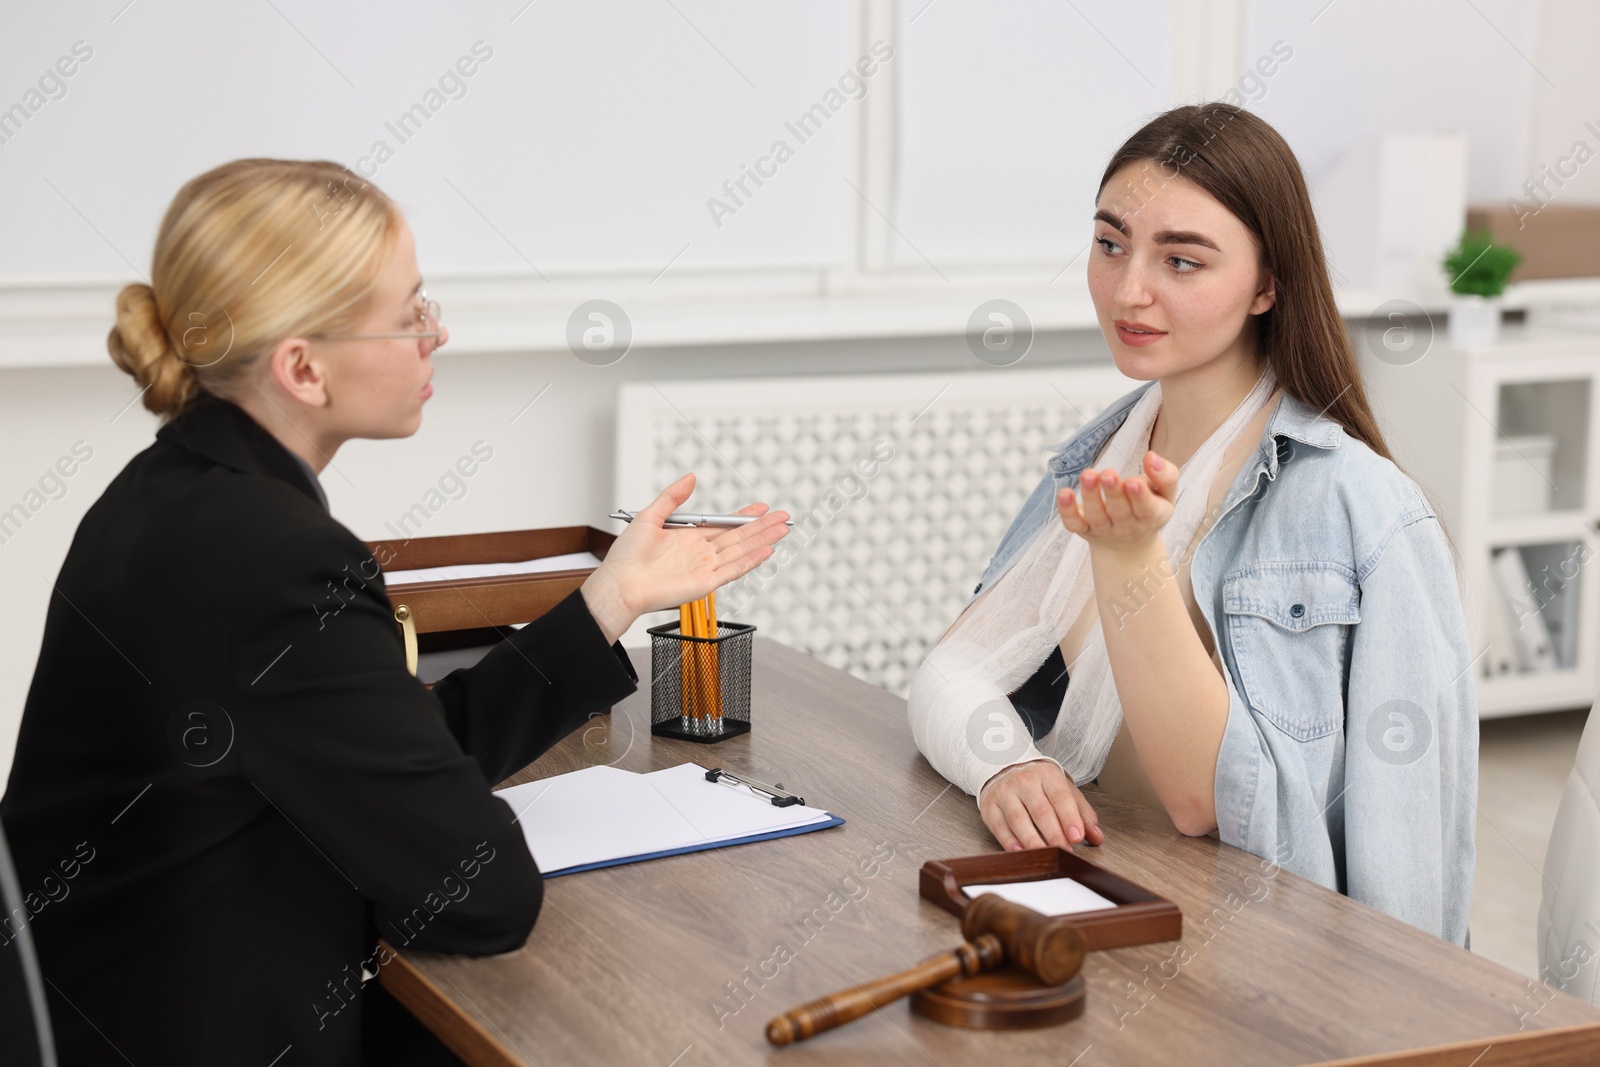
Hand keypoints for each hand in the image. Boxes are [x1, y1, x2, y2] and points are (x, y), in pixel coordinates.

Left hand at [579, 473, 790, 642]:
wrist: (620, 584)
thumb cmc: (627, 557)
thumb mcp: (650, 516)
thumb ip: (672, 497)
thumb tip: (691, 477)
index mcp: (689, 538)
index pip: (724, 525)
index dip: (744, 516)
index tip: (762, 507)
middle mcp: (700, 553)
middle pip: (738, 538)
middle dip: (762, 527)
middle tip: (784, 516)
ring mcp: (705, 568)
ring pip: (741, 551)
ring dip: (763, 540)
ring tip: (783, 530)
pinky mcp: (705, 583)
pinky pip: (733, 570)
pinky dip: (751, 561)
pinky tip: (766, 551)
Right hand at [978, 759, 1103, 850]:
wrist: (1003, 766)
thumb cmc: (1038, 783)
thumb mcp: (1063, 789)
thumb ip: (1082, 813)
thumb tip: (1097, 837)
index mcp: (1047, 774)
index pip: (1060, 797)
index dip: (1069, 818)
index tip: (1077, 837)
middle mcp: (1024, 781)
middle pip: (1040, 811)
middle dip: (1053, 834)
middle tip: (1065, 852)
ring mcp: (1004, 793)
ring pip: (1018, 819)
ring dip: (1032, 840)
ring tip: (1045, 856)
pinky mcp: (989, 806)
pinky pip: (999, 826)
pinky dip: (1009, 841)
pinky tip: (1020, 851)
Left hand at [1057, 450, 1177, 553]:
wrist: (1128, 546)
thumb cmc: (1149, 508)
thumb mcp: (1165, 494)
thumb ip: (1166, 475)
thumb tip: (1151, 456)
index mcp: (1151, 516)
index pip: (1147, 509)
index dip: (1140, 496)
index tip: (1133, 481)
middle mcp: (1127, 526)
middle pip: (1119, 511)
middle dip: (1113, 492)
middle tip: (1108, 474)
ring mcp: (1103, 529)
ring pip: (1095, 516)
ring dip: (1090, 496)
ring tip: (1088, 475)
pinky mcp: (1083, 529)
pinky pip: (1073, 523)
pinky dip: (1067, 510)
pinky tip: (1063, 493)